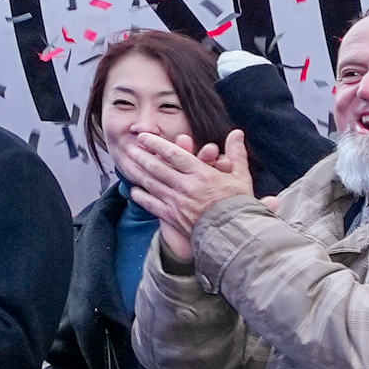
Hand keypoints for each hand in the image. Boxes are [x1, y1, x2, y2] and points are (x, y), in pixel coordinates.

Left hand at [109, 122, 254, 244]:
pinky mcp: (173, 217)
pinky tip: (134, 191)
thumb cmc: (239, 205)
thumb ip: (236, 153)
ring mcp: (176, 202)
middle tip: (130, 148)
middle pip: (157, 167)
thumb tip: (237, 133)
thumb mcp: (241, 177)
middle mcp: (185, 185)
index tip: (144, 137)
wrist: (235, 235)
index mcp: (200, 173)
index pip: (173, 154)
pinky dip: (142, 197)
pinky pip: (152, 205)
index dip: (156, 144)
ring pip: (152, 183)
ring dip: (138, 173)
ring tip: (127, 164)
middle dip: (141, 156)